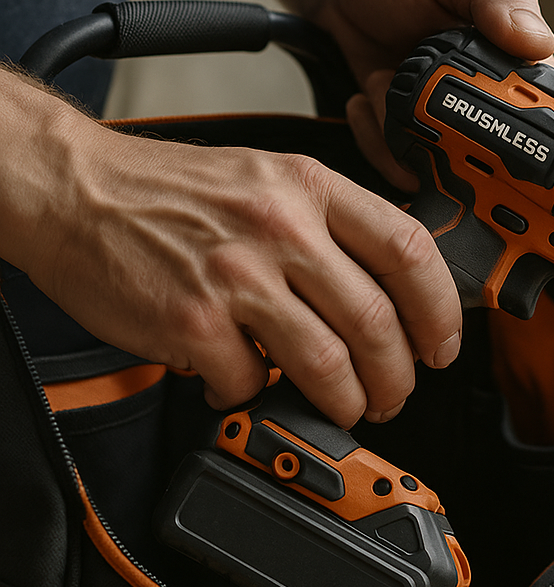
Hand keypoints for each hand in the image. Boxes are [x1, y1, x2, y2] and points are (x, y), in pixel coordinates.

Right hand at [0, 73, 461, 427]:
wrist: (76, 189)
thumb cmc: (173, 190)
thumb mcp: (269, 179)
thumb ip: (332, 226)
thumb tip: (389, 292)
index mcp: (309, 187)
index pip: (409, 250)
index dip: (440, 310)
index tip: (443, 345)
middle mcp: (280, 227)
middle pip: (376, 322)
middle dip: (398, 377)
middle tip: (395, 394)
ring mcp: (236, 274)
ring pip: (328, 363)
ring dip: (346, 401)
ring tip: (343, 406)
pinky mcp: (193, 319)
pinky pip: (250, 382)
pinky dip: (255, 396)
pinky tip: (247, 386)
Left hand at [311, 0, 553, 189]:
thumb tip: (538, 42)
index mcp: (514, 68)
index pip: (538, 116)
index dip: (523, 136)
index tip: (490, 131)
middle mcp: (483, 105)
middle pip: (485, 160)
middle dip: (448, 147)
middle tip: (416, 105)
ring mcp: (442, 125)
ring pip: (437, 171)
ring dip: (401, 141)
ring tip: (379, 85)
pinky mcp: (404, 136)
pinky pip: (395, 164)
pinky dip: (374, 141)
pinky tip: (362, 100)